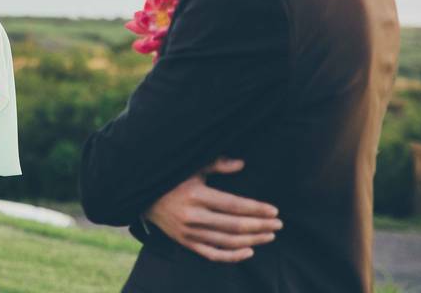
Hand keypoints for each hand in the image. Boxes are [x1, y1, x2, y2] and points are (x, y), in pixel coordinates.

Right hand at [145, 158, 281, 262]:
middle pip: (234, 226)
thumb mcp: (190, 167)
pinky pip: (212, 254)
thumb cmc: (170, 177)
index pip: (233, 205)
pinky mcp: (185, 243)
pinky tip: (249, 251)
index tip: (274, 211)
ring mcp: (188, 233)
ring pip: (227, 242)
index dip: (256, 209)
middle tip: (278, 224)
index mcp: (195, 194)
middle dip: (260, 225)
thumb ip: (216, 164)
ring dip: (252, 240)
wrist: (141, 196)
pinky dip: (232, 256)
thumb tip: (242, 163)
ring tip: (269, 235)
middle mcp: (192, 216)